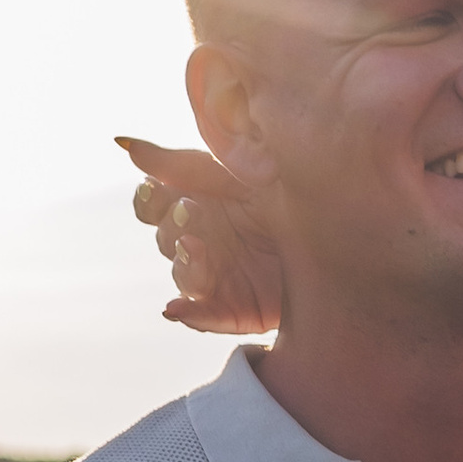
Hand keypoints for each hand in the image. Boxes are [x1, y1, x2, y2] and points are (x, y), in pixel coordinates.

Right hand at [116, 135, 283, 332]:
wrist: (340, 234)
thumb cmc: (286, 199)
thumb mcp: (235, 175)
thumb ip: (180, 164)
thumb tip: (121, 144)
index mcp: (194, 206)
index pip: (153, 205)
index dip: (151, 200)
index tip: (156, 191)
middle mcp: (198, 242)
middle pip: (164, 238)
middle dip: (174, 227)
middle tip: (193, 215)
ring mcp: (214, 278)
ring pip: (183, 276)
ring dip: (185, 264)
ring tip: (195, 250)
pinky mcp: (232, 311)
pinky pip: (203, 317)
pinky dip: (189, 315)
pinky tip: (176, 310)